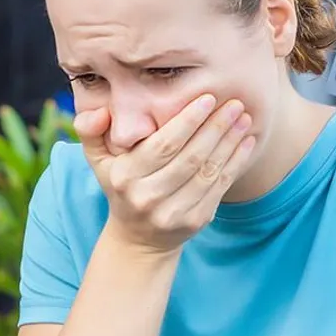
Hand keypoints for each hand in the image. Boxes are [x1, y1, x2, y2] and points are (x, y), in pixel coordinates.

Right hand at [76, 94, 254, 253]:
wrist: (138, 237)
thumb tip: (100, 111)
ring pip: (207, 172)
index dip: (187, 121)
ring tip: (244, 118)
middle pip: (189, 158)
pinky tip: (245, 142)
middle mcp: (147, 197)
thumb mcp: (98, 160)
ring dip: (229, 143)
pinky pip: (219, 188)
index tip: (207, 98)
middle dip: (215, 128)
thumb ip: (90, 131)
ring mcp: (172, 213)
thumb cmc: (121, 185)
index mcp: (125, 177)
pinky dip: (235, 163)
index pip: (162, 146)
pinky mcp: (195, 222)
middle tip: (234, 103)